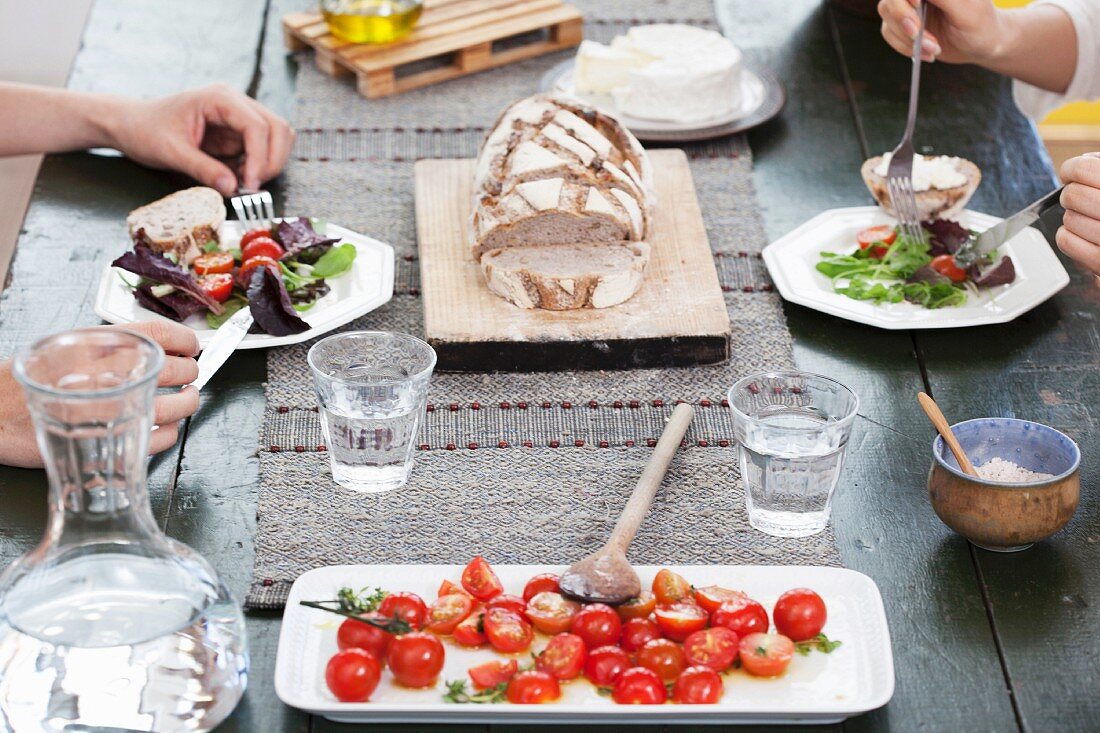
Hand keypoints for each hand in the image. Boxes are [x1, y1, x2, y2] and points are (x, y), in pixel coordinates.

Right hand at [0, 321, 200, 468]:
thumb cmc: (24, 382)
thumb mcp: (65, 349)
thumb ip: (106, 348)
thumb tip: (150, 349)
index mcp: (99, 345)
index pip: (160, 333)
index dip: (185, 339)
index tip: (192, 346)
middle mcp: (110, 374)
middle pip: (177, 369)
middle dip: (190, 373)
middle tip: (187, 376)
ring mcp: (113, 410)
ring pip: (176, 406)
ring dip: (188, 404)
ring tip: (185, 401)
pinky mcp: (110, 442)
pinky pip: (159, 439)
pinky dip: (170, 434)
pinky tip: (164, 428)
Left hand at [108, 84, 293, 195]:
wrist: (131, 125)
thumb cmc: (145, 130)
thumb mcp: (171, 152)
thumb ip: (203, 169)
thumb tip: (233, 189)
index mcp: (219, 99)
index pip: (257, 125)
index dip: (259, 158)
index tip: (249, 185)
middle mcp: (235, 103)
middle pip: (277, 129)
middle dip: (271, 161)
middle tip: (252, 186)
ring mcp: (239, 118)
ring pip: (277, 138)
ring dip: (268, 164)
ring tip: (244, 181)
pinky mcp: (237, 134)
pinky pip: (262, 150)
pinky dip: (257, 167)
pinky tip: (236, 176)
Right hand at [877, 0, 1002, 62]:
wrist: (981, 46)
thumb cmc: (981, 27)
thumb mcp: (967, 12)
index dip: (906, 1)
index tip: (917, 11)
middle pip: (892, 0)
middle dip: (904, 20)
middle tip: (919, 37)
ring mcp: (910, 5)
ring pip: (887, 15)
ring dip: (906, 38)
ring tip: (934, 49)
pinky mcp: (903, 23)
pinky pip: (888, 32)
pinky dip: (905, 47)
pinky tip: (927, 53)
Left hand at [1057, 154, 1099, 276]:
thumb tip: (1084, 162)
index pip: (1083, 169)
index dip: (1072, 169)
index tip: (1072, 173)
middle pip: (1073, 195)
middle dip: (1073, 195)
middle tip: (1082, 197)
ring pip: (1069, 219)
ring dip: (1073, 217)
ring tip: (1090, 217)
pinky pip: (1067, 242)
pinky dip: (1067, 236)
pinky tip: (1081, 232)